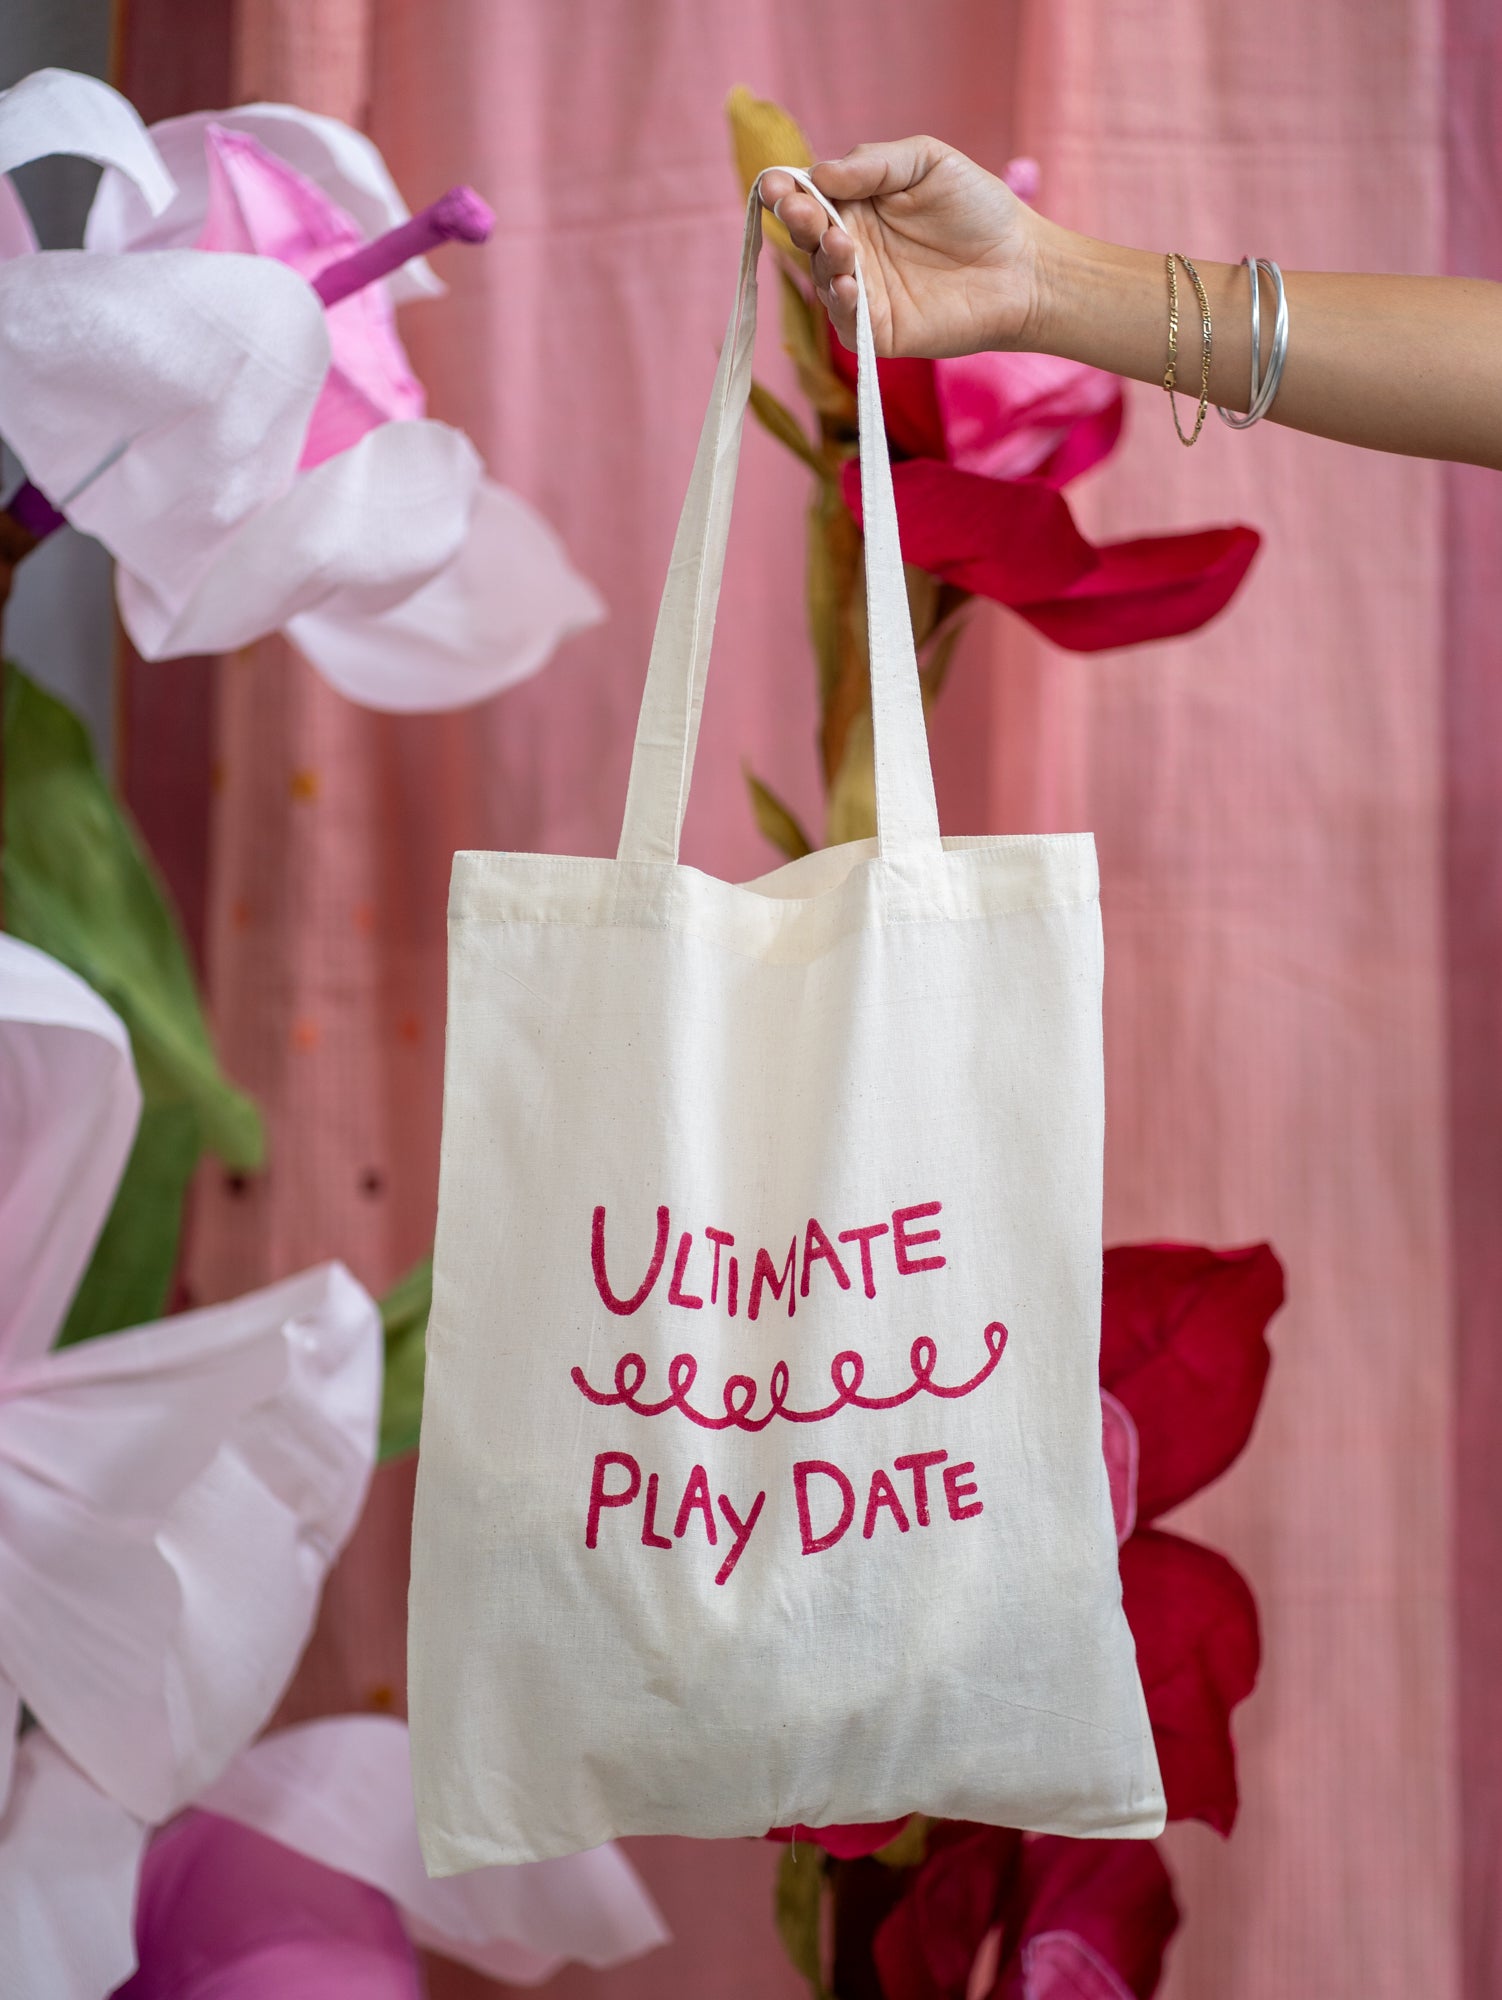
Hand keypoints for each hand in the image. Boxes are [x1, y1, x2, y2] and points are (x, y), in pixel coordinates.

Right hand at [760, 138, 1044, 359]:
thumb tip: (819, 173)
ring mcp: (863, 291)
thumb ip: (873, 163)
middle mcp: (852, 247)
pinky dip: (841, 303)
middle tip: (801, 210)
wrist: (1023, 266)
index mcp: (856, 204)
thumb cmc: (979, 209)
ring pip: (822, 277)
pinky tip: (849, 283)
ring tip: (841, 242)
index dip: (787, 191)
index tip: (778, 184)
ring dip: (823, 259)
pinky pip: (845, 320)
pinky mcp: (878, 330)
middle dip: (797, 221)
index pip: (808, 196)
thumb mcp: (926, 161)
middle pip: (806, 236)